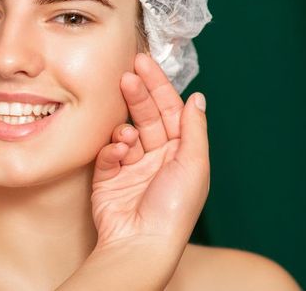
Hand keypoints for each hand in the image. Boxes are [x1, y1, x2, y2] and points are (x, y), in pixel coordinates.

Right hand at [72, 53, 209, 288]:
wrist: (141, 242)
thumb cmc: (174, 208)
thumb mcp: (194, 164)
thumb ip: (193, 128)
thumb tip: (197, 98)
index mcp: (182, 153)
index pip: (170, 110)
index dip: (158, 85)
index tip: (143, 63)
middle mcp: (158, 157)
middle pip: (146, 115)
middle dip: (137, 94)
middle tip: (126, 75)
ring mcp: (132, 166)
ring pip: (125, 131)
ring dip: (124, 127)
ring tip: (126, 134)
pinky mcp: (109, 177)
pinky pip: (108, 153)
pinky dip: (112, 149)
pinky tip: (118, 153)